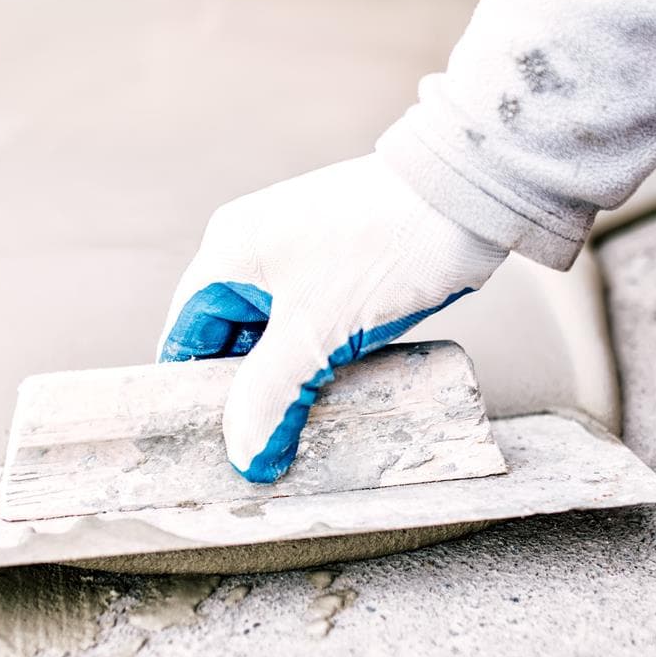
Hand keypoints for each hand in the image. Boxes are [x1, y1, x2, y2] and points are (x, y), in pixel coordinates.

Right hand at [159, 156, 508, 481]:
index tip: (203, 443)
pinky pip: (312, 328)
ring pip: (274, 338)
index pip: (186, 333)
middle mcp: (257, 251)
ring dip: (283, 382)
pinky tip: (330, 399)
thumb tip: (245, 459)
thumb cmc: (385, 248)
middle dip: (242, 393)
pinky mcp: (343, 271)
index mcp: (230, 252)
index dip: (189, 391)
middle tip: (254, 449)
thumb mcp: (316, 333)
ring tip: (292, 434)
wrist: (469, 197)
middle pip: (228, 339)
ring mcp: (301, 259)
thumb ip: (270, 397)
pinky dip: (316, 364)